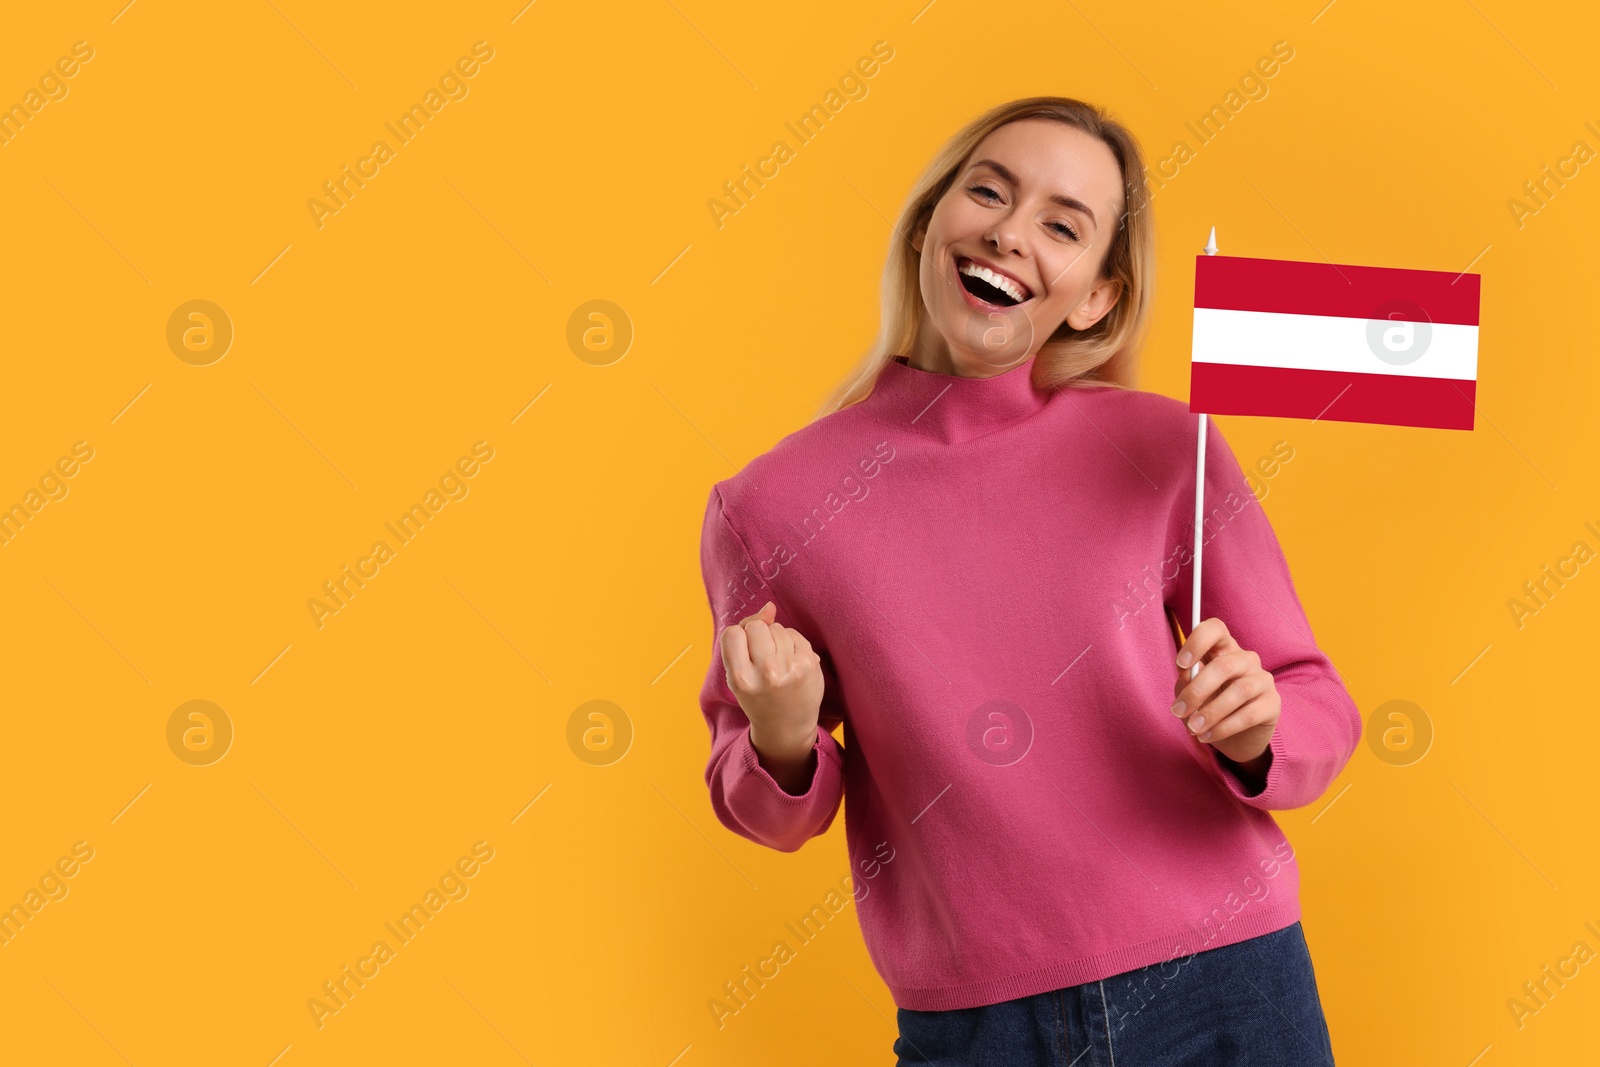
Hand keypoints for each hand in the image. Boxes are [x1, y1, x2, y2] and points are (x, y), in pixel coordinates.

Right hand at [719, 601, 823, 766]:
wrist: (786, 727)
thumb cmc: (758, 696)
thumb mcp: (739, 673)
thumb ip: (744, 638)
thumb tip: (770, 607)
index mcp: (741, 678)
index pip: (733, 632)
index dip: (738, 638)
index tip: (744, 654)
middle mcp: (766, 673)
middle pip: (756, 626)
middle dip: (758, 636)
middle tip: (762, 659)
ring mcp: (790, 668)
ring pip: (777, 628)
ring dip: (776, 639)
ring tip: (777, 662)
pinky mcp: (810, 664)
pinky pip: (795, 634)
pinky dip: (792, 643)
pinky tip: (791, 662)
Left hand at [1172, 617, 1279, 769]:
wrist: (1235, 739)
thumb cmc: (1209, 707)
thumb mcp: (1193, 693)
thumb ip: (1187, 681)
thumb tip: (1186, 675)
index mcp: (1223, 649)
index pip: (1215, 629)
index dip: (1198, 641)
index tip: (1180, 664)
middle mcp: (1246, 659)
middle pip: (1224, 665)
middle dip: (1197, 690)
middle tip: (1177, 711)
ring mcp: (1263, 680)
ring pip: (1239, 691)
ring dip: (1211, 712)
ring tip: (1193, 728)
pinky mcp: (1273, 704)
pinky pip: (1249, 714)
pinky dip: (1224, 727)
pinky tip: (1208, 736)